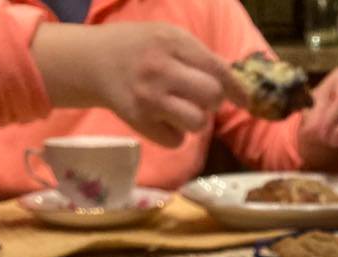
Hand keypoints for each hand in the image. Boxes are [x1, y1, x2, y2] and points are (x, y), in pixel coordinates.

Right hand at [33, 21, 247, 146]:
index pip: (217, 70)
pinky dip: (175, 135)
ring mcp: (150, 98)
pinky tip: (163, 120)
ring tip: (180, 109)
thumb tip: (234, 85)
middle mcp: (161, 69)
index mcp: (172, 42)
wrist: (92, 61)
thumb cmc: (138, 48)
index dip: (237, 89)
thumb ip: (198, 56)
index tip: (245, 101)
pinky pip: (177, 140)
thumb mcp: (167, 37)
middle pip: (212, 97)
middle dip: (212, 101)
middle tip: (200, 98)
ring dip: (195, 120)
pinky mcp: (140, 122)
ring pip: (197, 122)